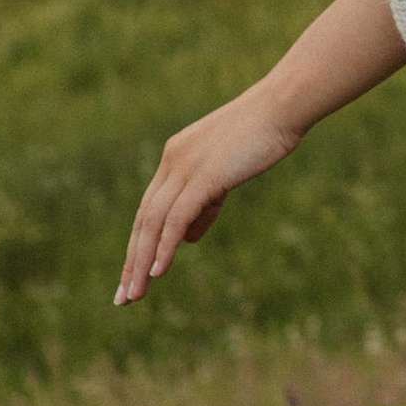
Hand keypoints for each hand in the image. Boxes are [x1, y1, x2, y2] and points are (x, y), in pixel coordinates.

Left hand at [117, 84, 299, 304]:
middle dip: (132, 261)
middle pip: (144, 219)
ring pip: (154, 223)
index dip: (139, 244)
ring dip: (142, 262)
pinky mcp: (203, 175)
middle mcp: (172, 161)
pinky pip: (176, 218)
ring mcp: (185, 167)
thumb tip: (187, 239)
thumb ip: (205, 204)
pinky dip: (165, 246)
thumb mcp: (227, 173)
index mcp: (175, 157)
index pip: (149, 209)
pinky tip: (158, 273)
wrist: (282, 107)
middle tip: (123, 298)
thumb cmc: (263, 136)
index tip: (132, 275)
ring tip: (134, 295)